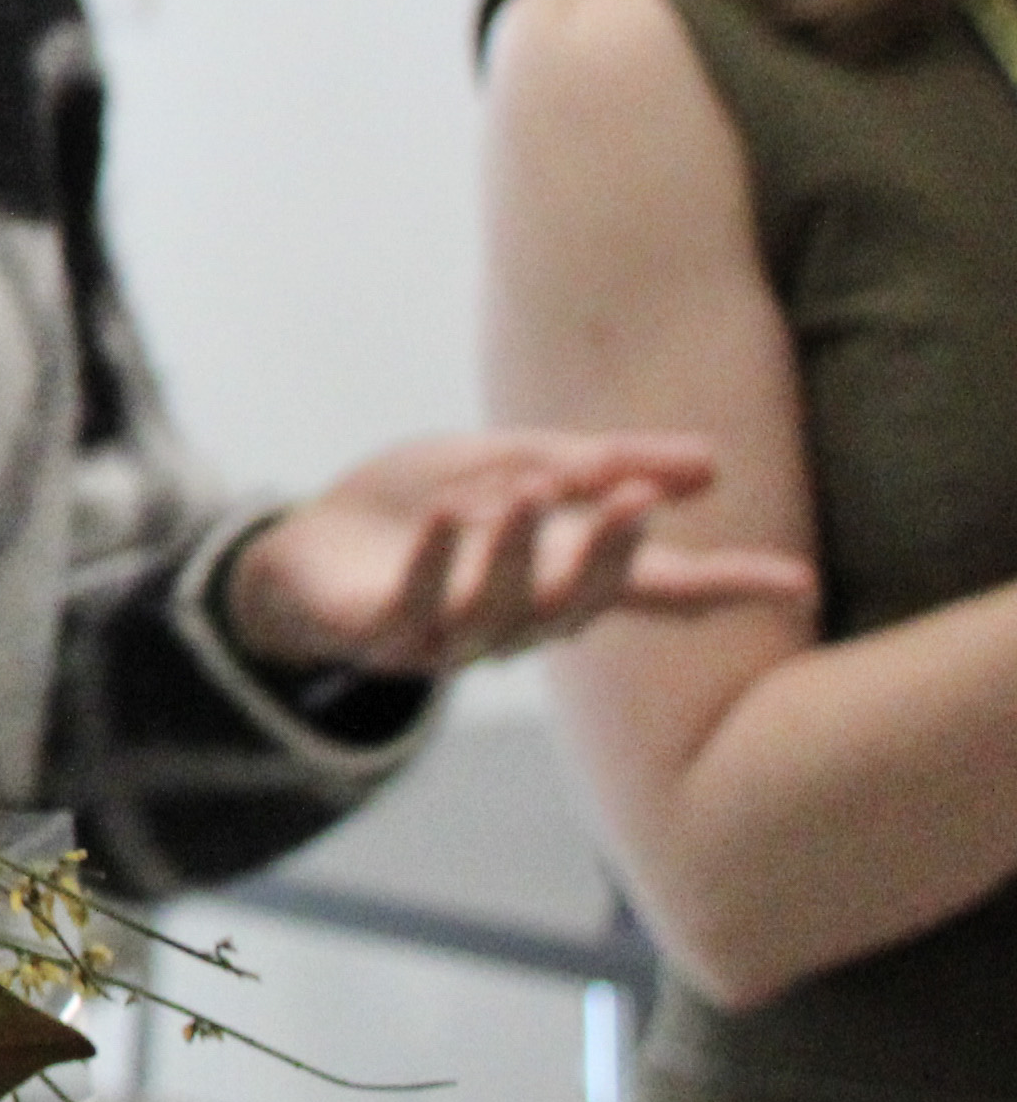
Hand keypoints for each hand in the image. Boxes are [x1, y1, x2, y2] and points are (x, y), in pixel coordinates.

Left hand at [219, 430, 804, 677]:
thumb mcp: (512, 465)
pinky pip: (415, 606)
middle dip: (611, 555)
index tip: (798, 584)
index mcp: (561, 579)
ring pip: (501, 608)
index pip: (657, 589)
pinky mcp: (383, 635)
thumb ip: (598, 466)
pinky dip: (435, 561)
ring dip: (519, 549)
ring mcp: (451, 636)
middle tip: (634, 501)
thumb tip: (711, 466)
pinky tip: (448, 518)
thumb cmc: (417, 511)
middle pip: (583, 603)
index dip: (725, 587)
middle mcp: (520, 621)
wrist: (302, 549)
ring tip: (530, 489)